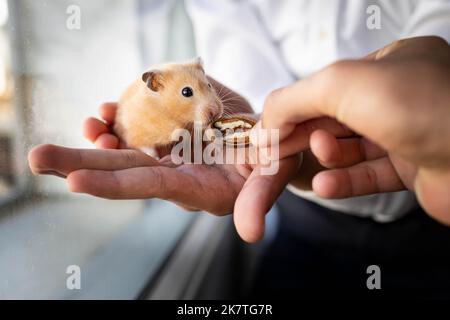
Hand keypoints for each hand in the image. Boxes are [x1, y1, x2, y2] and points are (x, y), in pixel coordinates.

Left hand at [29, 102, 299, 242]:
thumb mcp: (273, 176)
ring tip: (85, 124)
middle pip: (123, 170)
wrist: (272, 141)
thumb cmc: (275, 160)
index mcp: (197, 187)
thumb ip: (260, 201)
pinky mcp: (173, 133)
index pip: (150, 186)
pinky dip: (119, 120)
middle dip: (81, 165)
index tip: (77, 183)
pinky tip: (106, 113)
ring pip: (126, 150)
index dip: (115, 186)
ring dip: (97, 140)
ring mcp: (172, 153)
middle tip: (37, 158)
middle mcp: (176, 173)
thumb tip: (250, 233)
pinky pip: (140, 127)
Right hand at [254, 36, 449, 223]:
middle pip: (335, 118)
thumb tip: (267, 118)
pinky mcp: (413, 169)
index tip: (269, 130)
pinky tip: (325, 185)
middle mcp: (400, 97)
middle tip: (276, 152)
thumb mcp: (343, 84)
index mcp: (390, 64)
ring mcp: (408, 133)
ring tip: (321, 158)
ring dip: (327, 157)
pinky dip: (342, 181)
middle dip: (305, 134)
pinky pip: (368, 175)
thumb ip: (296, 97)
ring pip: (350, 148)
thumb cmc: (426, 109)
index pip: (327, 86)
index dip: (294, 108)